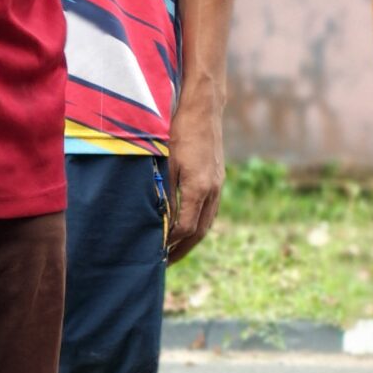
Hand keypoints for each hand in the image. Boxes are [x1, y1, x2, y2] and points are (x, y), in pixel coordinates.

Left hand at [163, 95, 225, 262]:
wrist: (203, 109)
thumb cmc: (180, 131)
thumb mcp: (166, 162)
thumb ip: (165, 192)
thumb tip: (159, 219)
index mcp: (199, 188)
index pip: (184, 227)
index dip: (169, 242)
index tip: (154, 252)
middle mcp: (213, 190)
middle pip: (200, 231)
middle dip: (182, 249)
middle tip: (165, 263)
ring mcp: (218, 185)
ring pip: (208, 222)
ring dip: (192, 239)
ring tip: (176, 250)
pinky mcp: (219, 178)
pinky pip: (212, 210)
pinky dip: (200, 224)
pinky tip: (189, 226)